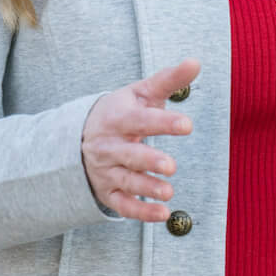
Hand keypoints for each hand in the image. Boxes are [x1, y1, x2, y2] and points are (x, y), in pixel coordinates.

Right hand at [81, 59, 199, 222]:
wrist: (79, 137)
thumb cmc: (121, 112)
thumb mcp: (142, 93)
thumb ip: (170, 80)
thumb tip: (196, 61)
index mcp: (118, 119)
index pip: (140, 120)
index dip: (163, 122)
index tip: (187, 125)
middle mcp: (109, 146)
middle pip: (128, 155)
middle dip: (148, 161)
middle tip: (171, 165)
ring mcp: (107, 171)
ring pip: (126, 181)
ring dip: (146, 188)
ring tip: (167, 192)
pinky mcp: (109, 192)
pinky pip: (123, 205)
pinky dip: (141, 212)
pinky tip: (162, 214)